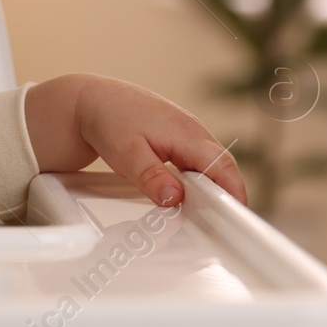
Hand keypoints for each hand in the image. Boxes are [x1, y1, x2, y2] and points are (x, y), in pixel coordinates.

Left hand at [25, 74, 246, 207]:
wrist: (91, 99)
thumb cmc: (107, 119)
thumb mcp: (126, 153)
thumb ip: (151, 176)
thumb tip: (175, 199)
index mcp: (187, 133)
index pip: (223, 166)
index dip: (234, 193)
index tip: (236, 218)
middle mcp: (193, 132)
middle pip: (221, 168)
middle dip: (224, 196)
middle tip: (219, 227)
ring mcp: (187, 134)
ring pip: (209, 167)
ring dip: (210, 190)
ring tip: (204, 218)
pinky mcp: (178, 140)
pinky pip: (196, 163)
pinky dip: (197, 181)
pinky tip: (186, 198)